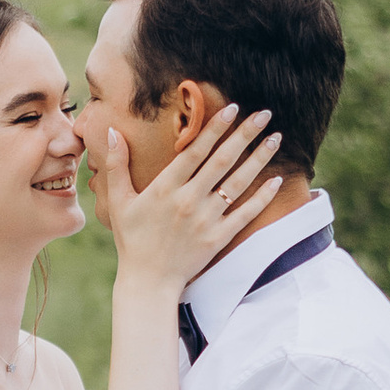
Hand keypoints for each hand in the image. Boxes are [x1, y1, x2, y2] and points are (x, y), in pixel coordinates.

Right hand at [89, 102, 282, 288]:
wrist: (148, 281)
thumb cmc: (132, 239)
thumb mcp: (119, 202)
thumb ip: (117, 166)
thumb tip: (112, 132)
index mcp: (165, 187)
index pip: (195, 150)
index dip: (215, 127)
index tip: (233, 108)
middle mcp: (188, 200)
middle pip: (222, 161)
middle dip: (244, 134)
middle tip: (264, 114)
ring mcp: (206, 220)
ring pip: (237, 183)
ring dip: (259, 159)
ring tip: (276, 138)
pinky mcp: (218, 238)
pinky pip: (245, 214)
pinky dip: (262, 197)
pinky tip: (276, 179)